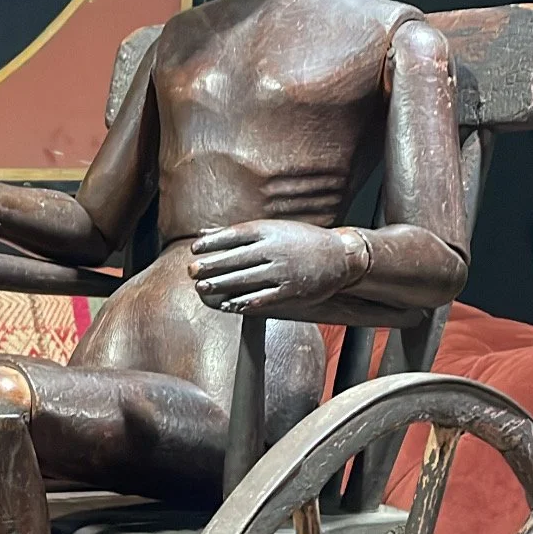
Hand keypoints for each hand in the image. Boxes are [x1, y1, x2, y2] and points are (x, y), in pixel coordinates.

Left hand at [189, 220, 366, 313]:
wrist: (341, 256)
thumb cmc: (301, 241)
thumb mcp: (272, 229)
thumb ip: (237, 233)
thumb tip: (203, 235)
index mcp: (269, 231)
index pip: (235, 235)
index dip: (213, 243)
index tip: (194, 249)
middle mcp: (275, 249)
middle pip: (237, 258)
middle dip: (211, 265)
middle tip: (191, 271)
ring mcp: (284, 271)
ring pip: (247, 278)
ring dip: (223, 284)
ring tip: (203, 288)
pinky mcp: (292, 290)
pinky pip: (264, 297)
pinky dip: (246, 301)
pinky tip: (230, 304)